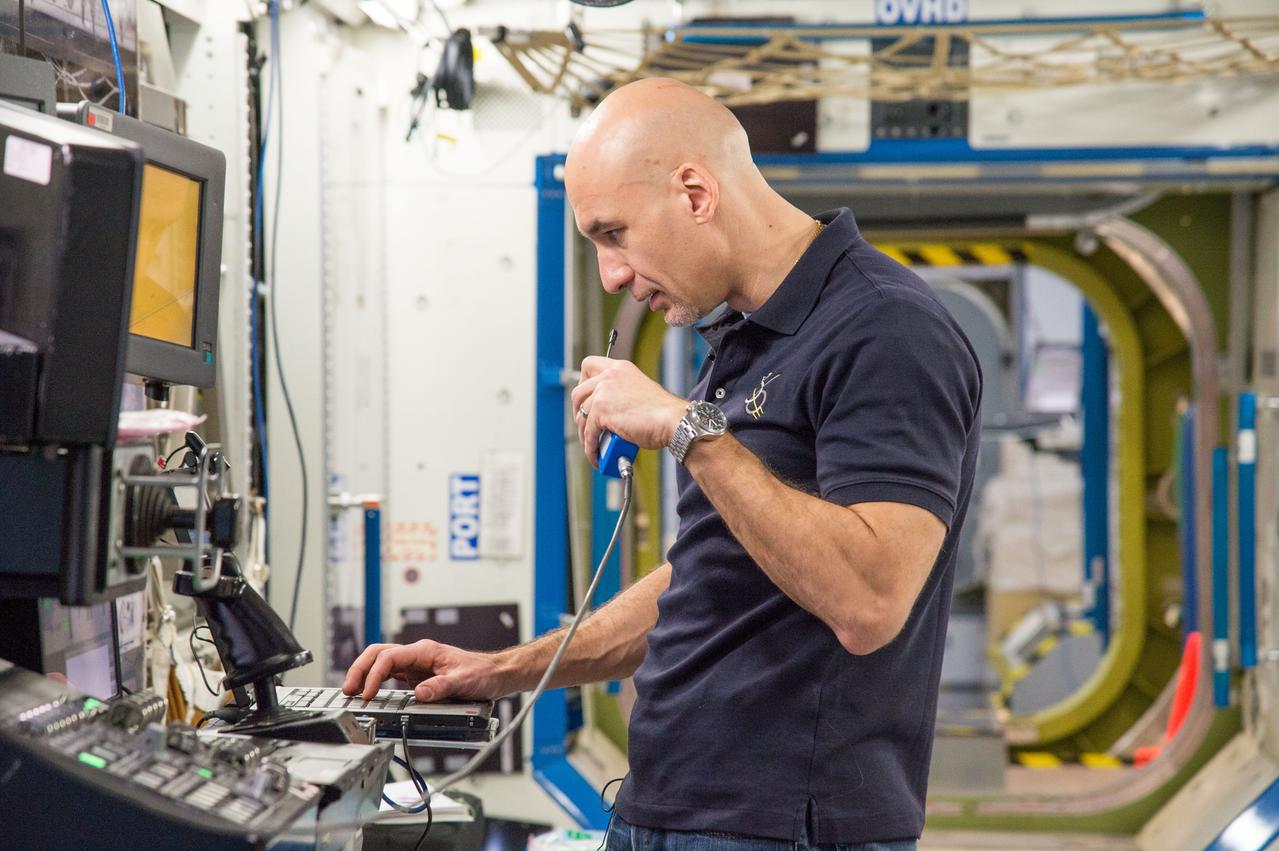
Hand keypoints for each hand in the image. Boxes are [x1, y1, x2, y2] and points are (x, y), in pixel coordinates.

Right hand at [341, 640, 507, 702]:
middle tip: (348, 690)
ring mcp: (416, 665)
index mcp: (425, 651)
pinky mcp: (417, 676)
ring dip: (365, 675)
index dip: (374, 674)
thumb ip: (440, 688)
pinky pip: (390, 675)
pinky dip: (376, 682)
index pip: (389, 657)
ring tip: (352, 692)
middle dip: (360, 669)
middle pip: (378, 654)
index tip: (368, 694)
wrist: (495, 675)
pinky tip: (370, 693)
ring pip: (381, 662)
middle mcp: (417, 655)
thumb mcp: (463, 682)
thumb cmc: (482, 673)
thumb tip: (418, 694)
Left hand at [570, 356, 685, 465]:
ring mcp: (604, 392)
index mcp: (620, 368)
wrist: (672, 420)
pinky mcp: (601, 411)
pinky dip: (590, 446)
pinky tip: (596, 454)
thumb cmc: (662, 412)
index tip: (585, 397)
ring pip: (581, 415)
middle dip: (578, 411)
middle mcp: (609, 375)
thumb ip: (621, 394)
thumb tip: (607, 412)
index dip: (583, 382)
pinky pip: (589, 432)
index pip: (589, 366)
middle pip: (578, 392)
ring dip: (584, 433)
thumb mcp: (638, 391)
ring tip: (592, 444)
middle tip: (585, 423)